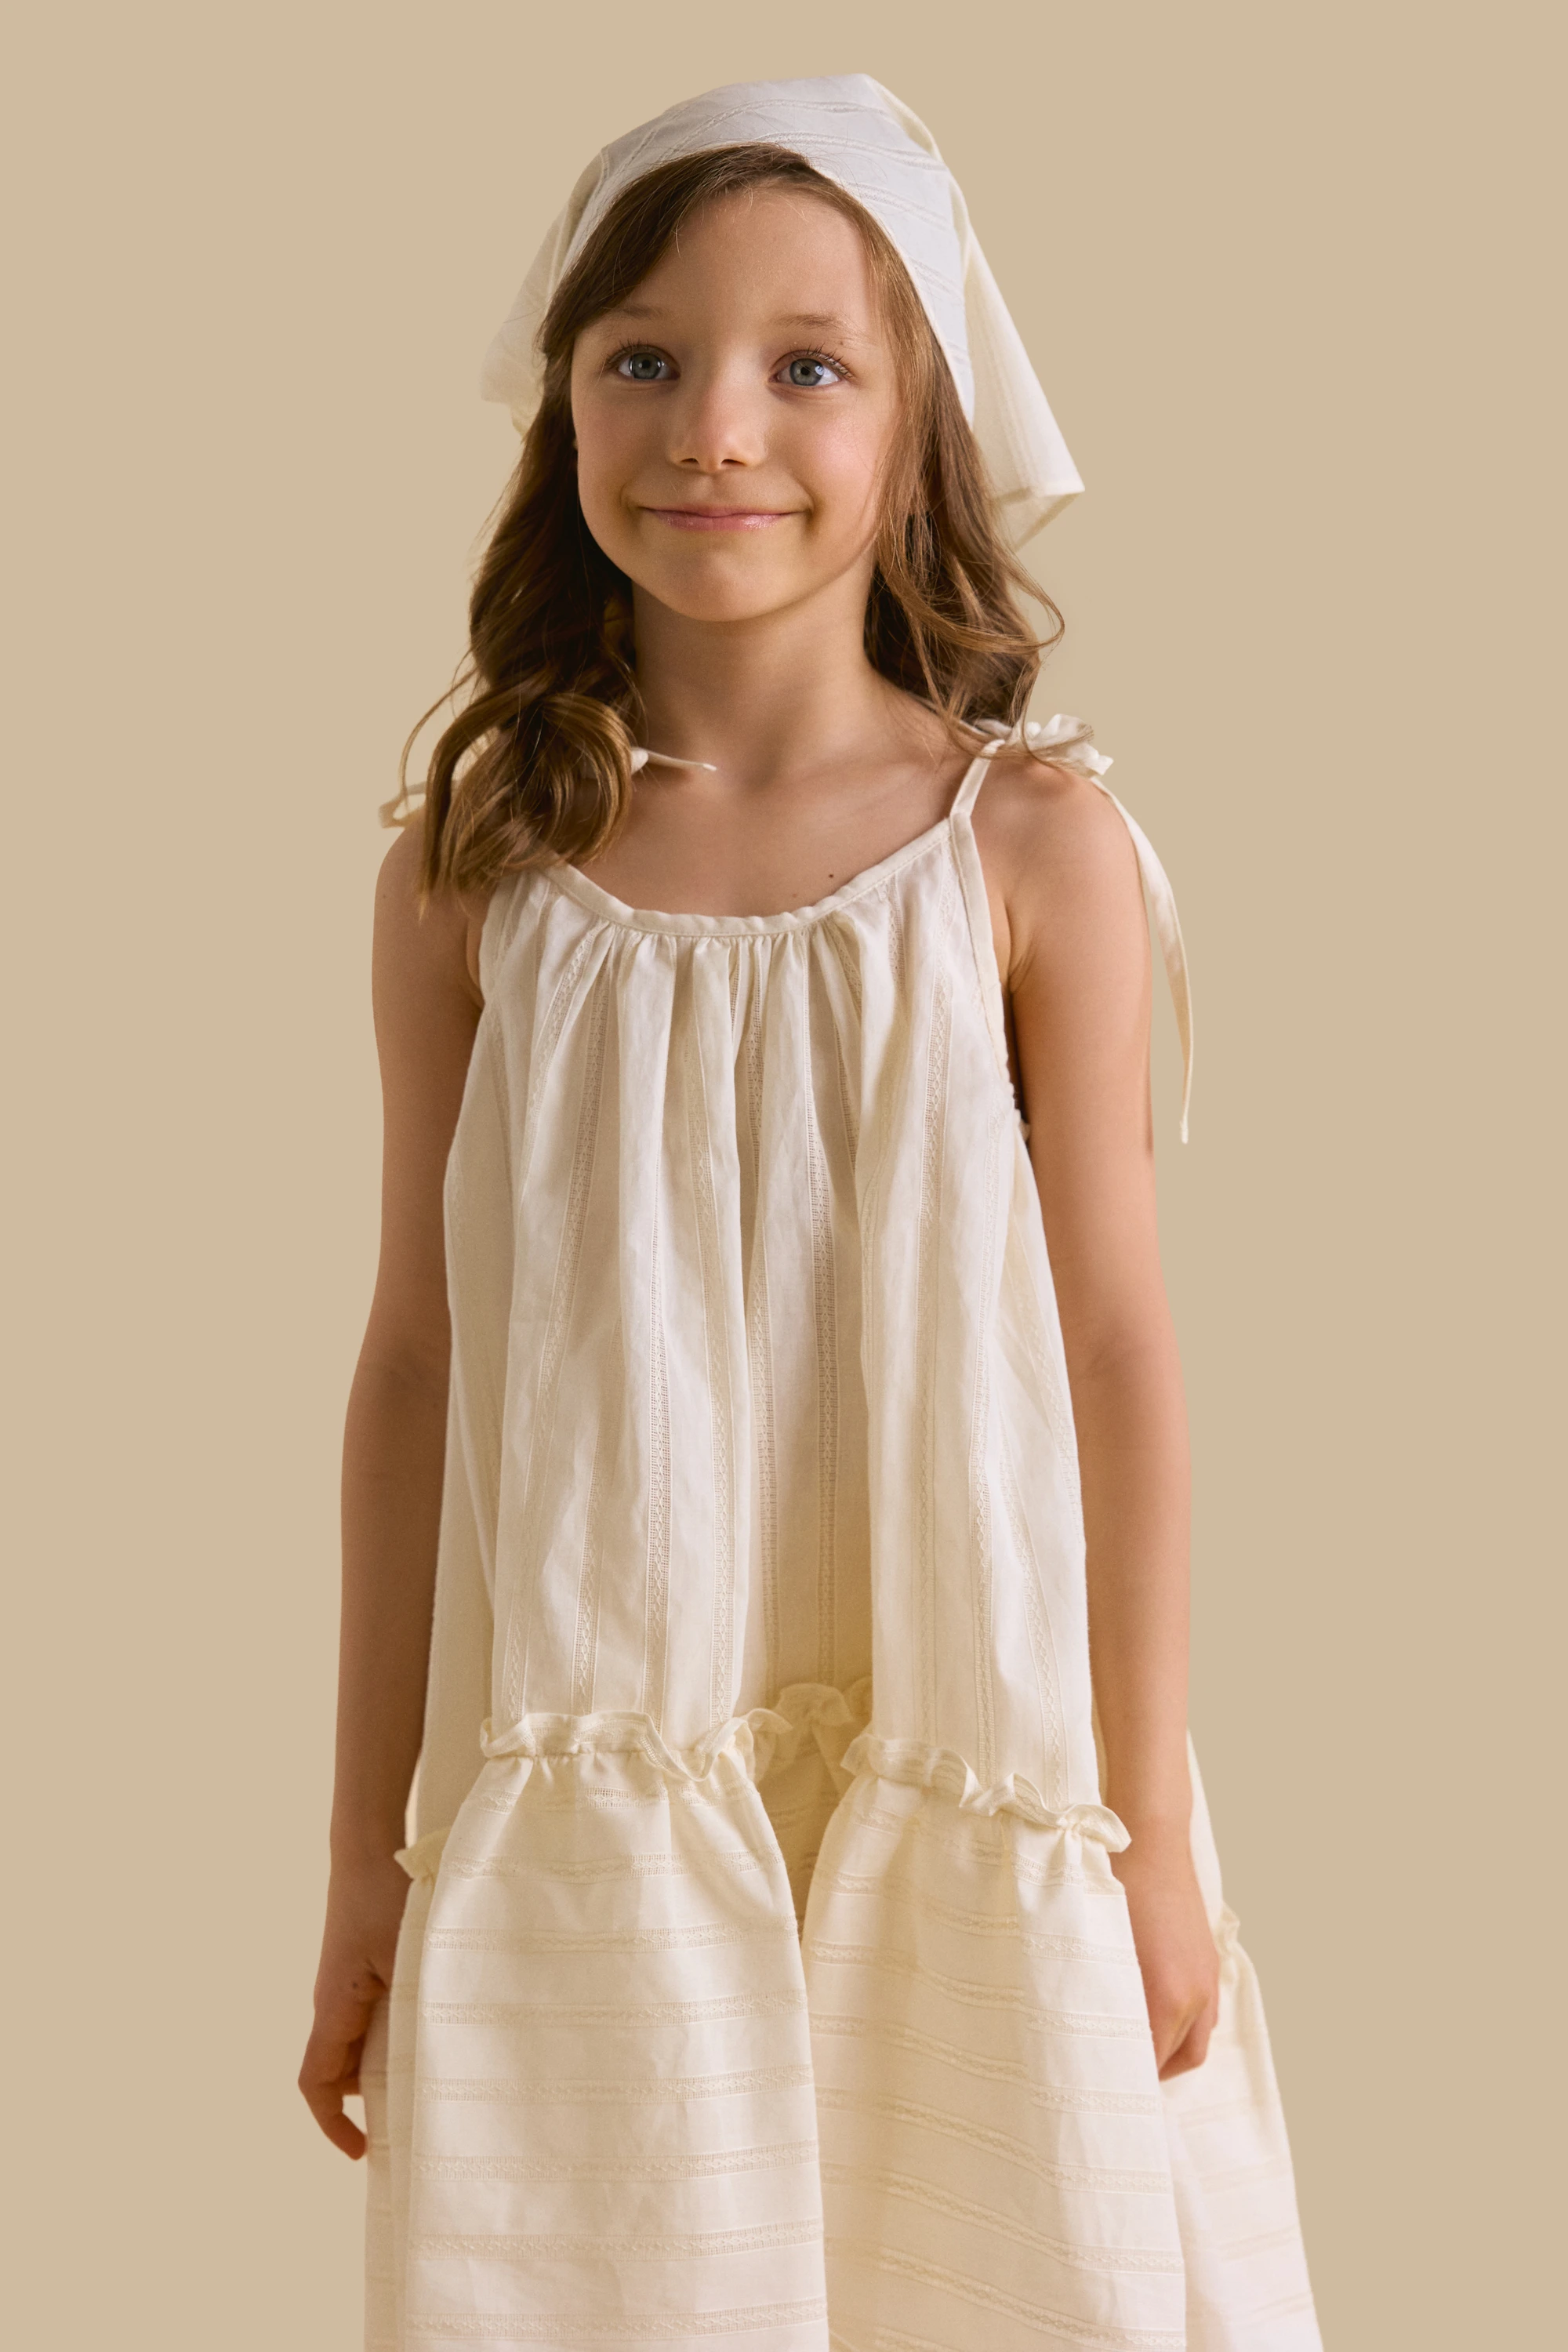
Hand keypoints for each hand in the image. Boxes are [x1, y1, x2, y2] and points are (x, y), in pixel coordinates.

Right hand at [299, 1851, 410, 2156]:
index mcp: (334, 2006)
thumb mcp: (408, 1953)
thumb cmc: (384, 1895)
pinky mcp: (362, 1965)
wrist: (367, 1843)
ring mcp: (347, 1983)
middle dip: (370, 2102)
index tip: (363, 2152)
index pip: (316, 2082)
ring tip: (434, 2078)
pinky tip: (433, 2026)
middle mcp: (333, 2001)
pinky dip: (393, 2033)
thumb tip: (445, 2052)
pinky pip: (371, 2016)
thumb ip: (419, 2001)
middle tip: (417, 2121)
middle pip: (341, 2071)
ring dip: (386, 2064)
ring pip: (359, 2043)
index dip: (333, 2125)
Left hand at [1111, 1826, 1219, 2079]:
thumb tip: (1084, 2032)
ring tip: (1136, 2051)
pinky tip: (1157, 2016)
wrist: (1150, 1838)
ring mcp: (1208, 1978)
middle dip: (1152, 2073)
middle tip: (1117, 2075)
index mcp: (1167, 1997)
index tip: (1103, 2086)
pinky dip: (1186, 2027)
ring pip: (1198, 2039)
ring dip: (1172, 2052)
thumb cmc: (1116, 1887)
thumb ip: (1101, 1996)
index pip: (1152, 2062)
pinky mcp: (1210, 1960)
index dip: (1127, 2079)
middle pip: (1180, 2059)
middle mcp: (1196, 1995)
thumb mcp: (1100, 1947)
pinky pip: (1206, 2013)